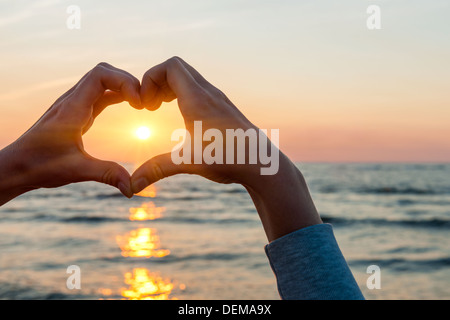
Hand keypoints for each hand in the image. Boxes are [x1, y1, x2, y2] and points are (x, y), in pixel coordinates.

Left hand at [0, 63, 140, 204]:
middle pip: (103, 72)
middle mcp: (72, 101)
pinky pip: (99, 94)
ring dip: (122, 86)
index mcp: (72, 109)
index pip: (100, 75)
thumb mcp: (76, 170)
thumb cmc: (39, 166)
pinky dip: (116, 94)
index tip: (139, 102)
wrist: (16, 166)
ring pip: (101, 81)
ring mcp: (73, 105)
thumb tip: (132, 187)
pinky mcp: (76, 113)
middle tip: (144, 102)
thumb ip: (106, 174)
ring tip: (141, 103)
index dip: (124, 81)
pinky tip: (129, 105)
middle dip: (127, 81)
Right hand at [131, 56, 264, 187]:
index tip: (144, 105)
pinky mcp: (222, 107)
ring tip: (158, 108)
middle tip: (148, 106)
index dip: (150, 78)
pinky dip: (181, 93)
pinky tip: (180, 115)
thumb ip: (158, 169)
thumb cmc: (230, 159)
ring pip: (188, 77)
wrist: (262, 163)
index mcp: (198, 100)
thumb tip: (132, 185)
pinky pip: (197, 88)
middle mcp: (208, 94)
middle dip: (156, 81)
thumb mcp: (190, 163)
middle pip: (177, 68)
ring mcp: (217, 99)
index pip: (170, 67)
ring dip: (168, 87)